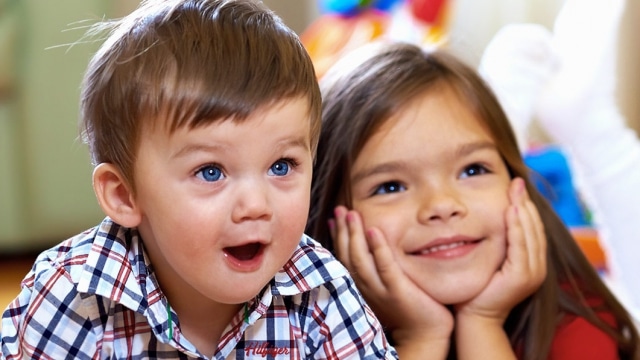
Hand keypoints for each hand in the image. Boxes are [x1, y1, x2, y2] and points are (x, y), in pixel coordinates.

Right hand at [331, 206, 452, 347]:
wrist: (426, 334)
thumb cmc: (410, 308)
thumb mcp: (388, 286)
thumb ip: (378, 268)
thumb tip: (372, 244)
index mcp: (362, 287)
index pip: (344, 257)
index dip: (337, 237)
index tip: (332, 218)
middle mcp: (366, 288)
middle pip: (348, 255)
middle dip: (342, 230)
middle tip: (339, 209)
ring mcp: (380, 290)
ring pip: (360, 259)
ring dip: (354, 235)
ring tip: (351, 214)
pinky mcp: (397, 290)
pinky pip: (385, 266)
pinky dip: (378, 248)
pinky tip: (374, 231)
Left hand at [455, 177, 546, 323]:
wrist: (474, 316)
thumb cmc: (477, 287)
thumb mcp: (490, 258)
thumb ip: (496, 241)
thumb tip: (489, 216)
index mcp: (532, 262)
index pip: (532, 228)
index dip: (526, 206)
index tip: (516, 185)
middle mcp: (537, 267)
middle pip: (534, 227)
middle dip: (526, 203)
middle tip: (517, 181)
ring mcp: (532, 273)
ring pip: (530, 234)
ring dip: (523, 210)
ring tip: (515, 190)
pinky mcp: (522, 276)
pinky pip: (521, 246)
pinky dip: (516, 227)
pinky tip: (510, 210)